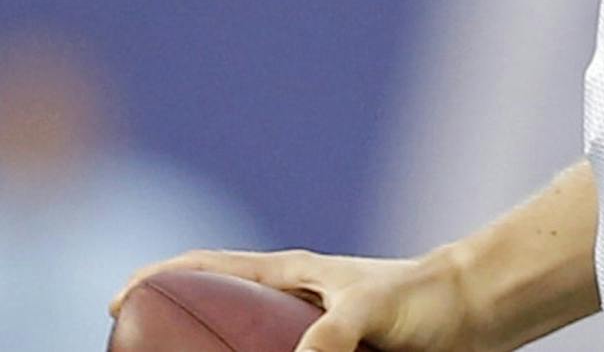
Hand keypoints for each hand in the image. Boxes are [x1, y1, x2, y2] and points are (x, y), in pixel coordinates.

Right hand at [110, 248, 484, 351]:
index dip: (158, 278)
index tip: (119, 302)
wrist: (477, 311)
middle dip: (172, 324)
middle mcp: (293, 300)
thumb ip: (333, 334)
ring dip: (211, 350)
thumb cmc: (427, 298)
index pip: (209, 266)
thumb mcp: (374, 311)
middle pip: (215, 307)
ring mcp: (310, 329)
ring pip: (242, 341)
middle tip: (136, 350)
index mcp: (291, 274)